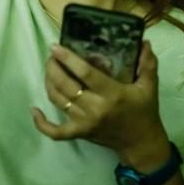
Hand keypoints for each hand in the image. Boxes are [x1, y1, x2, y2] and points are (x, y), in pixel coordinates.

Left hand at [31, 41, 169, 163]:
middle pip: (66, 85)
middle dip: (54, 68)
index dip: (68, 59)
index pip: (85, 73)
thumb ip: (147, 64)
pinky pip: (56, 132)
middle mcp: (95, 108)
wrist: (140, 142)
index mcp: (112, 94)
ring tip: (49, 69)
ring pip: (58, 101)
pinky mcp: (80, 133)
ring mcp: (85, 122)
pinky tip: (34, 110)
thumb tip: (144, 42)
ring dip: (49, 83)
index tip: (55, 46)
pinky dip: (42, 123)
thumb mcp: (149, 86)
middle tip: (51, 56)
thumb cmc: (144, 111)